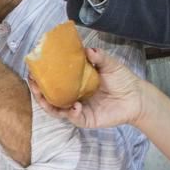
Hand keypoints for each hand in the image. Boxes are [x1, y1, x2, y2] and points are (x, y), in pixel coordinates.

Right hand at [28, 48, 145, 128]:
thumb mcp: (109, 64)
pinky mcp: (86, 119)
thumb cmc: (122, 79)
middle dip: (38, 91)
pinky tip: (75, 106)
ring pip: (57, 109)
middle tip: (33, 83)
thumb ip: (99, 56)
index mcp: (75, 81)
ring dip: (47, 104)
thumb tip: (87, 50)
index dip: (42, 76)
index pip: (54, 79)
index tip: (33, 69)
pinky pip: (74, 118)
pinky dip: (72, 113)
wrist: (136, 97)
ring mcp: (78, 108)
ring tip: (43, 97)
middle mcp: (73, 95)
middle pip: (50, 96)